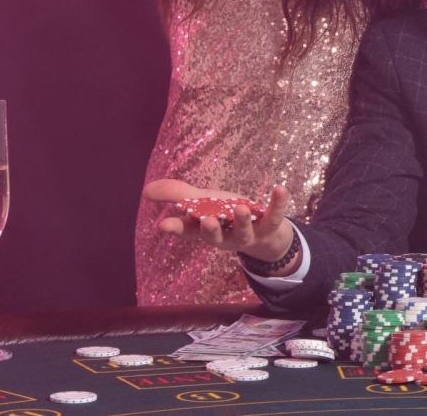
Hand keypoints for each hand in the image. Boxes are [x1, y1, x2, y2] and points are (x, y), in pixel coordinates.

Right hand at [142, 179, 292, 261]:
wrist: (266, 234)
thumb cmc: (228, 215)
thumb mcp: (203, 203)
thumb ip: (177, 195)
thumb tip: (146, 190)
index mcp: (206, 230)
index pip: (188, 232)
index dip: (177, 229)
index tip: (164, 226)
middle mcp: (226, 235)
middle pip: (216, 237)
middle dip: (211, 230)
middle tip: (207, 221)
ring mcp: (249, 234)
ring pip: (244, 231)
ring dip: (243, 221)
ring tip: (243, 208)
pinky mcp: (270, 227)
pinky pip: (275, 216)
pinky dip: (278, 203)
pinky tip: (280, 189)